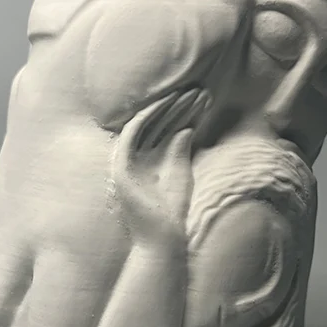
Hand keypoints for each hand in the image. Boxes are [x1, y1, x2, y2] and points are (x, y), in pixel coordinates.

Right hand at [112, 89, 210, 243]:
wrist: (162, 237)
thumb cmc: (173, 211)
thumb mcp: (181, 175)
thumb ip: (181, 151)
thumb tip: (186, 128)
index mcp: (153, 158)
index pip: (169, 128)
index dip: (186, 112)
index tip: (204, 99)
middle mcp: (140, 157)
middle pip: (160, 124)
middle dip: (179, 106)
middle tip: (199, 90)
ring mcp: (129, 162)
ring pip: (147, 125)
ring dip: (165, 108)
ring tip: (188, 94)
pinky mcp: (121, 169)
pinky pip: (129, 137)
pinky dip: (142, 120)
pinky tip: (158, 106)